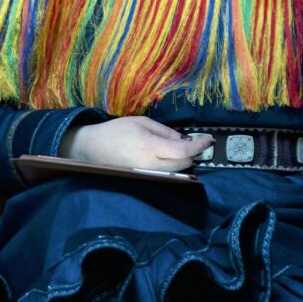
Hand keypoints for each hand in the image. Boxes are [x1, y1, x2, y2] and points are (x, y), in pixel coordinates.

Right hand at [59, 116, 213, 171]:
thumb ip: (165, 131)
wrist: (93, 148)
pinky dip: (173, 167)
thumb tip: (184, 139)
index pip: (183, 151)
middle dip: (192, 153)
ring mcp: (148, 174)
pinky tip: (169, 158)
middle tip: (193, 142)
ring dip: (183, 161)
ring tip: (180, 149)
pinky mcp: (145, 179)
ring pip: (177, 171)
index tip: (208, 141)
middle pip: (184, 164)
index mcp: (150, 146)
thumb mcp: (141, 122)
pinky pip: (166, 175)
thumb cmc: (116, 131)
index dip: (199, 146)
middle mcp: (151, 164)